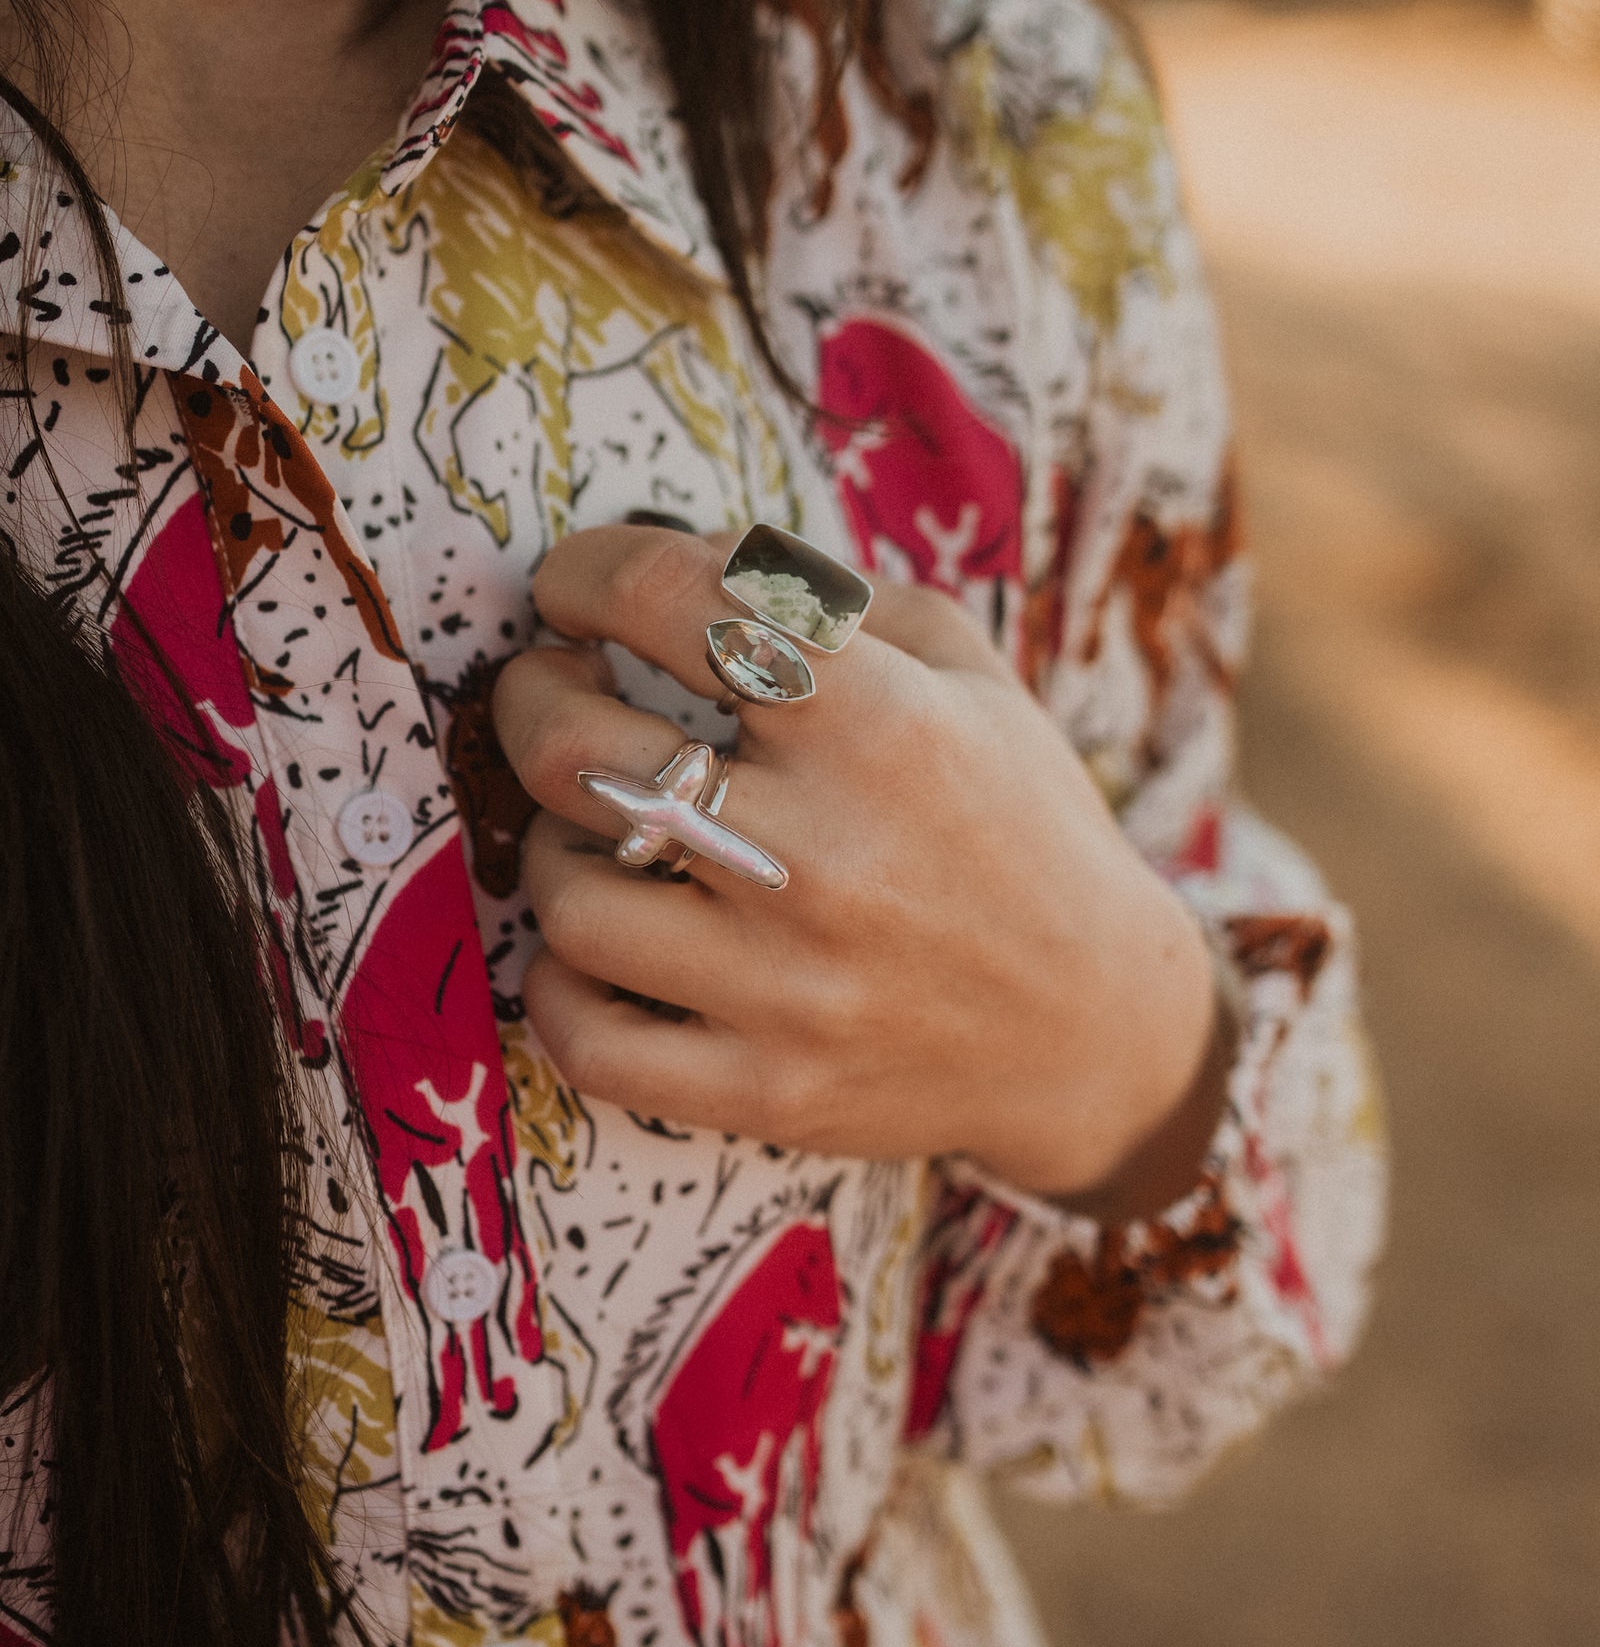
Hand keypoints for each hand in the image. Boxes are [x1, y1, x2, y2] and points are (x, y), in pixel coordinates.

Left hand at [492, 524, 1224, 1211]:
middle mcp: (821, 853)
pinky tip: (596, 953)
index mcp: (878, 723)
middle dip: (529, 694)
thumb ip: (825, 598)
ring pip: (566, 898)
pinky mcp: (764, 1089)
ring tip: (596, 830)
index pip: (668, 601)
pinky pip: (586, 1040)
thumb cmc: (1020, 828)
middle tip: (551, 689)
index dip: (584, 571)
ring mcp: (787, 986)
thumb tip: (678, 557)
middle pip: (574, 748)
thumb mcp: (967, 674)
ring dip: (553, 847)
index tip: (570, 585)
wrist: (1098, 1029)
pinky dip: (560, 989)